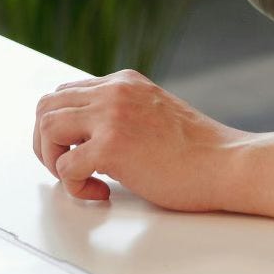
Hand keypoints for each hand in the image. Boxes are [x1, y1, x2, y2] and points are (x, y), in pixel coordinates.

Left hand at [33, 70, 246, 210]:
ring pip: (47, 129)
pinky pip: (65, 167)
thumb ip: (121, 114)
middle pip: (46, 106)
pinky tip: (102, 192)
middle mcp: (114, 91)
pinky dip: (75, 187)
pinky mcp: (113, 146)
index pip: (65, 92)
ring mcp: (112, 116)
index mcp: (123, 82)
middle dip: (46, 143)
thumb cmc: (197, 151)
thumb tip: (85, 137)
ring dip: (53, 160)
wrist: (227, 163)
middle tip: (67, 168)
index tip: (73, 152)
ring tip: (81, 178)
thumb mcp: (152, 113)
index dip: (60, 127)